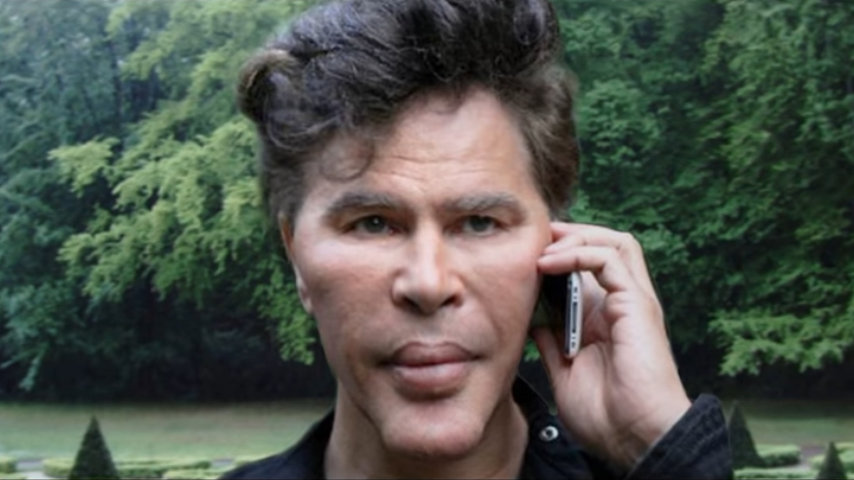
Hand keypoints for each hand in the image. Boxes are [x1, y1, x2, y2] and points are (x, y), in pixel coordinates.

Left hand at [531, 222, 690, 469]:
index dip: (561, 252)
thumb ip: (549, 342)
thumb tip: (531, 320)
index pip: (590, 264)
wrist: (635, 438)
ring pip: (615, 241)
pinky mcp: (637, 304)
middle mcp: (622, 304)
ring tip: (543, 250)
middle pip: (606, 243)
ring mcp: (633, 301)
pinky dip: (579, 252)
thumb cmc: (607, 416)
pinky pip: (610, 258)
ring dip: (575, 237)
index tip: (526, 254)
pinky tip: (550, 263)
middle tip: (535, 238)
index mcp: (607, 318)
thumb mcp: (562, 372)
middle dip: (570, 233)